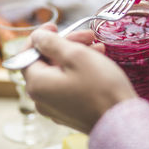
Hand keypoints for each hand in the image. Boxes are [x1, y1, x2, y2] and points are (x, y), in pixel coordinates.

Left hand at [22, 23, 136, 133]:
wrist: (121, 122)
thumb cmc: (100, 88)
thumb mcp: (76, 56)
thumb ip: (51, 43)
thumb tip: (37, 37)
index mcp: (37, 84)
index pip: (27, 54)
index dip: (40, 37)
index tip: (55, 26)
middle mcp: (41, 98)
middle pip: (46, 62)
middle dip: (66, 45)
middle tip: (87, 36)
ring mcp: (54, 107)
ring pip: (59, 73)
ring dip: (76, 56)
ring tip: (98, 48)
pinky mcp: (69, 112)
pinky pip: (68, 85)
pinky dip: (79, 71)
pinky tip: (97, 62)